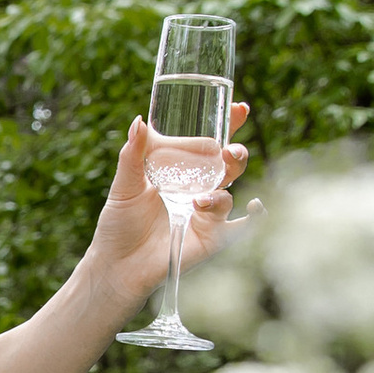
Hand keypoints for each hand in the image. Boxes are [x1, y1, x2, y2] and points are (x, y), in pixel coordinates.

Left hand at [85, 105, 250, 309]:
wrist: (118, 264)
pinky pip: (244, 226)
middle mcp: (200, 189)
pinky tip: (255, 207)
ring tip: (199, 200)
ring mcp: (208, 213)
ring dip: (222, 191)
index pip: (210, 143)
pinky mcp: (213, 237)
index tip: (238, 107)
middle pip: (229, 164)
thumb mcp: (125, 185)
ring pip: (231, 191)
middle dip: (236, 153)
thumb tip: (139, 122)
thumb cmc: (120, 224)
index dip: (229, 124)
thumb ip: (133, 155)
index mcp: (181, 171)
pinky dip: (256, 216)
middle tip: (228, 151)